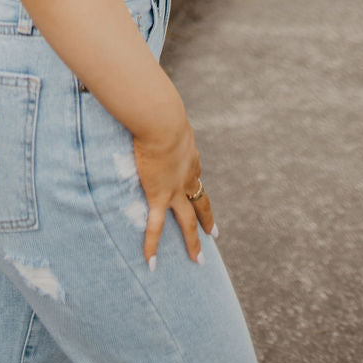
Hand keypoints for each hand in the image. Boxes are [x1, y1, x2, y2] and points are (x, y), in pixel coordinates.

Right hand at [132, 112, 215, 268]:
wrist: (162, 122)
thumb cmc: (160, 113)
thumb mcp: (165, 116)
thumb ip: (159, 116)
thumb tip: (148, 99)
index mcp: (190, 158)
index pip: (195, 177)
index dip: (197, 188)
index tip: (198, 193)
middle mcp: (188, 177)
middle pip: (201, 203)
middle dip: (207, 220)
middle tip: (214, 236)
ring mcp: (175, 189)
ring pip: (187, 222)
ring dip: (192, 241)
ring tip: (197, 260)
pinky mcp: (159, 196)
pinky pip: (156, 226)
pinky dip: (153, 246)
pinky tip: (152, 263)